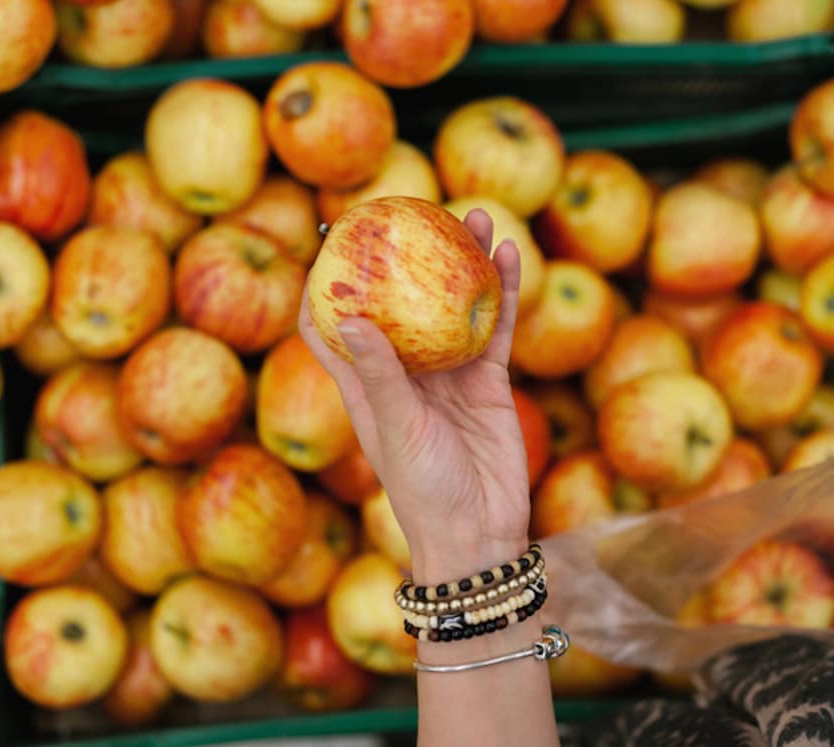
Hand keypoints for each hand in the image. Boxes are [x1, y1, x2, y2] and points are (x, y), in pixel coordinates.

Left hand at [298, 209, 528, 584]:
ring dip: (464, 262)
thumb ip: (380, 373)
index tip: (331, 240)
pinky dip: (503, 293)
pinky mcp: (488, 382)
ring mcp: (447, 373)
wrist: (479, 532)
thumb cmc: (422, 490)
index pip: (329, 328)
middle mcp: (404, 371)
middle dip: (408, 257)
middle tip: (417, 210)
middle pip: (401, 300)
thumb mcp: (396, 429)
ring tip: (477, 216)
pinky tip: (510, 256)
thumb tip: (347, 314)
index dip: (323, 286)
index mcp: (365, 384)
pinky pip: (495, 328)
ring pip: (453, 304)